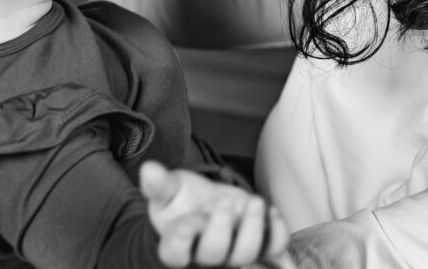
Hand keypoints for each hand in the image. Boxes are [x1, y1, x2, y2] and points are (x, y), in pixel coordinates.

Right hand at [141, 161, 289, 267]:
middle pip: (214, 255)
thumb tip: (149, 170)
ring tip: (254, 202)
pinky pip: (274, 249)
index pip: (176, 252)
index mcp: (176, 245)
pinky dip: (277, 232)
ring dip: (253, 228)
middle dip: (221, 228)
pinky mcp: (258, 247)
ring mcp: (234, 254)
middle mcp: (205, 257)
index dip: (181, 239)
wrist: (204, 208)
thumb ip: (159, 184)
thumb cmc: (182, 202)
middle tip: (225, 202)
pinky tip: (271, 211)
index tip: (185, 222)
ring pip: (246, 254)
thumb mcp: (167, 191)